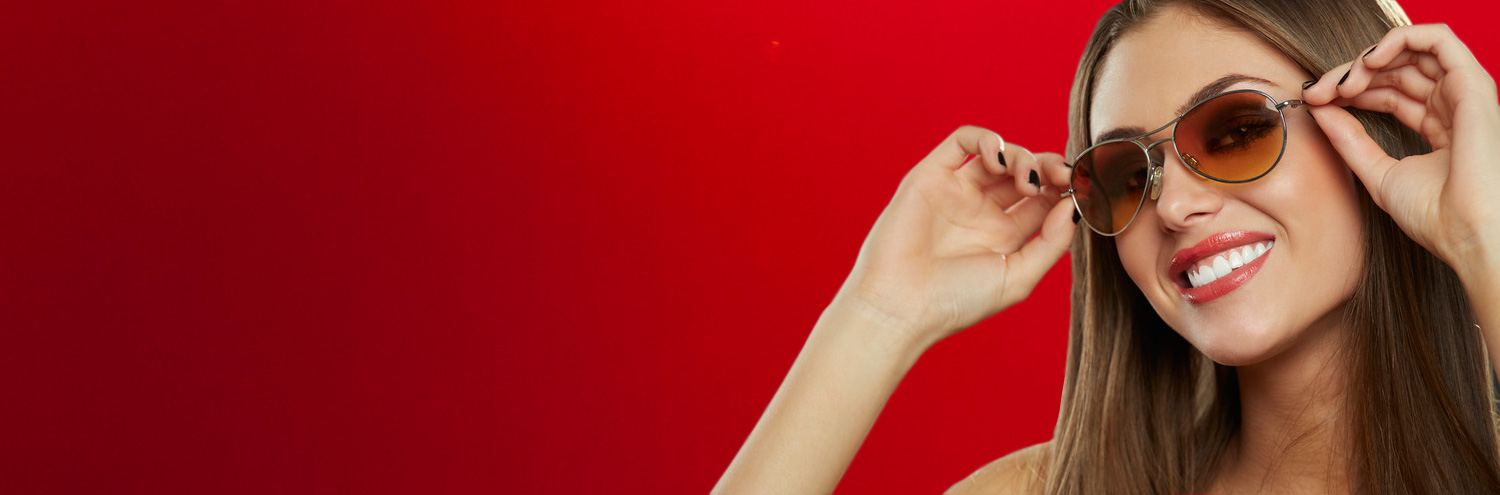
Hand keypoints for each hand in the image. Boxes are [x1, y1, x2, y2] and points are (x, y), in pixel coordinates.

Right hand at [830, 125, 1076, 353]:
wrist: (900, 304)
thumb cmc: (956, 302)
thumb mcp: (1018, 277)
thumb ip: (1051, 242)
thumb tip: (1074, 204)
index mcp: (1005, 236)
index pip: (1045, 199)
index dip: (1066, 190)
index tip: (1082, 191)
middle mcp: (982, 211)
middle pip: (1026, 173)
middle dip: (1050, 168)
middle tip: (1064, 177)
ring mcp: (957, 191)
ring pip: (999, 154)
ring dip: (1023, 157)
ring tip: (1027, 179)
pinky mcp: (931, 175)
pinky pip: (962, 142)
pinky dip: (987, 140)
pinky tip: (999, 161)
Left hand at [1302, 24, 1499, 271]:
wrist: (1466, 233)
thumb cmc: (1435, 215)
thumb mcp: (1377, 172)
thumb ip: (1348, 139)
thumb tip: (1319, 108)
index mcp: (1438, 126)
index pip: (1389, 91)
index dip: (1350, 90)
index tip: (1316, 101)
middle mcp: (1453, 105)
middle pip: (1396, 69)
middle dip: (1350, 74)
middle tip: (1319, 92)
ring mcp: (1463, 93)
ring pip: (1412, 51)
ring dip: (1368, 59)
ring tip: (1341, 83)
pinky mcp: (1471, 84)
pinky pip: (1438, 39)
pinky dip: (1399, 40)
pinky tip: (1368, 61)